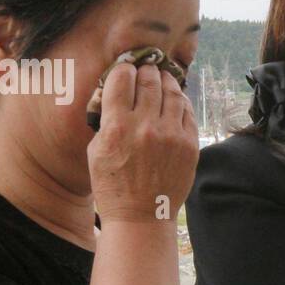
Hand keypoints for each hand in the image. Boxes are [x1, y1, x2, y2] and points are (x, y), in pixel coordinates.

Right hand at [88, 59, 198, 223]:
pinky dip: (181, 102)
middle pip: (150, 81)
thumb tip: (114, 94)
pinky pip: (188, 112)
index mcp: (116, 126)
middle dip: (147, 70)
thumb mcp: (96, 151)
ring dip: (167, 81)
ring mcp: (171, 135)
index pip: (122, 79)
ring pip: (173, 93)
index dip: (123, 69)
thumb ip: (105, 120)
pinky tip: (176, 100)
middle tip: (147, 67)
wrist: (141, 217)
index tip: (125, 69)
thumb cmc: (112, 186)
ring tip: (163, 78)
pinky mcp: (189, 145)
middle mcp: (145, 127)